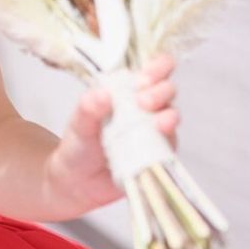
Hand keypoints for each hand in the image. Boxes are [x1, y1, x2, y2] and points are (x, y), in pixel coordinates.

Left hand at [43, 55, 178, 216]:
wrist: (78, 181)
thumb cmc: (79, 145)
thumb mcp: (78, 123)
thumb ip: (88, 107)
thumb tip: (104, 93)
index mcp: (126, 91)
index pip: (152, 69)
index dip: (157, 66)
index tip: (145, 76)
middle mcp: (145, 108)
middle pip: (167, 90)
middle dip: (160, 91)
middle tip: (143, 100)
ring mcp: (153, 131)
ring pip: (172, 115)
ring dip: (168, 115)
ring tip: (157, 121)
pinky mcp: (157, 154)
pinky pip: (170, 145)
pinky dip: (167, 141)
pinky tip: (160, 138)